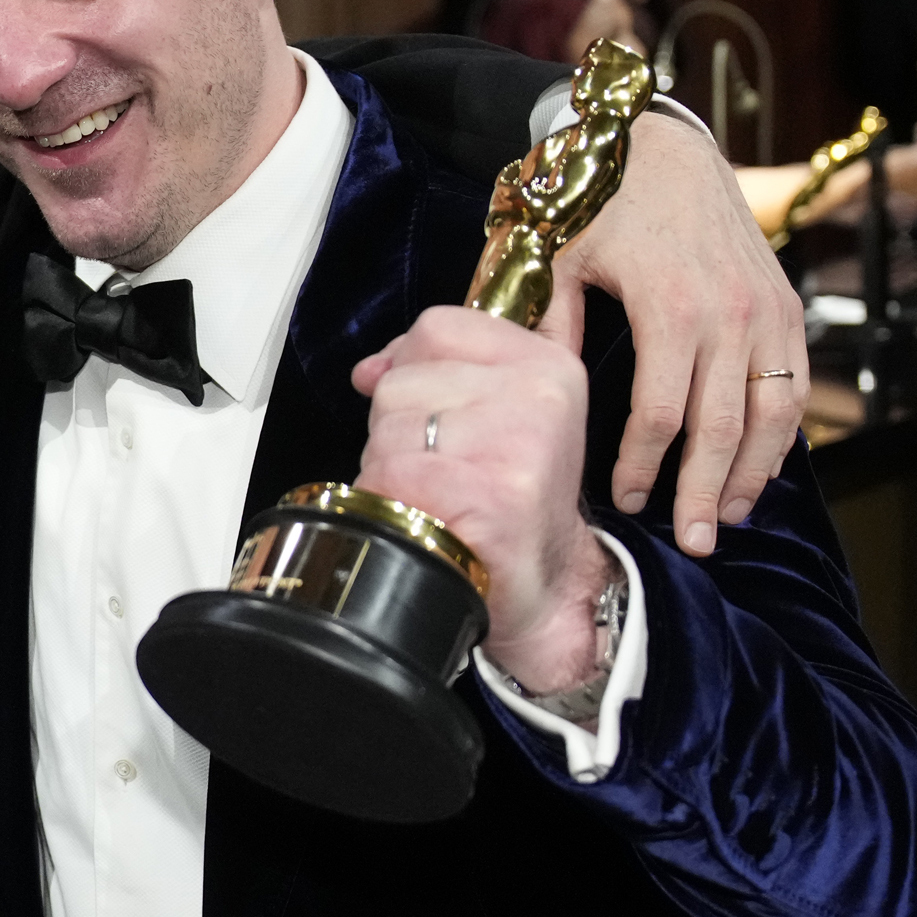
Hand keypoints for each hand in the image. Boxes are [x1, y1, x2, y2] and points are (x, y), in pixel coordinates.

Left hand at [354, 307, 615, 692]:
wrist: (544, 588)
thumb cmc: (513, 500)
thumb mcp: (500, 414)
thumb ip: (439, 371)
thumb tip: (370, 369)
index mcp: (546, 365)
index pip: (437, 328)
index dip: (406, 364)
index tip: (420, 406)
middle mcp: (538, 396)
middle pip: (402, 381)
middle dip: (397, 429)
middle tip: (438, 470)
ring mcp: (517, 444)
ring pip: (389, 428)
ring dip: (390, 467)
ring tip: (434, 496)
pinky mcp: (490, 495)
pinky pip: (393, 475)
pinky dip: (389, 500)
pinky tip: (424, 517)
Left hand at [543, 110, 802, 554]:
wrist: (661, 143)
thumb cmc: (598, 201)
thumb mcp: (556, 258)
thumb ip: (549, 328)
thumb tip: (537, 392)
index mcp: (670, 307)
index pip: (662, 413)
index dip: (645, 466)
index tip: (625, 501)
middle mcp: (730, 313)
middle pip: (724, 427)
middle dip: (707, 492)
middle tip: (694, 543)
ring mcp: (767, 309)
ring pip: (773, 413)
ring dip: (754, 473)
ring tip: (730, 518)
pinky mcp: (787, 303)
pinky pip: (796, 382)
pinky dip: (784, 433)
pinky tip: (761, 468)